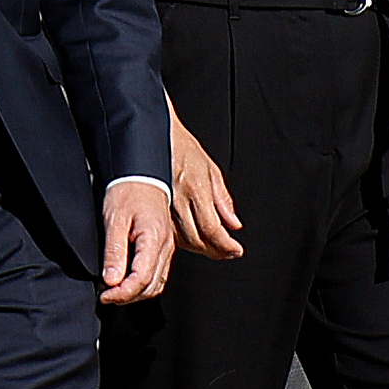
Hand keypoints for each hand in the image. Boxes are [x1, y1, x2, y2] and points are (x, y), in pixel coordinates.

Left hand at [100, 179, 174, 304]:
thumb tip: (111, 280)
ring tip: (113, 291)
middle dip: (127, 297)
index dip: (121, 293)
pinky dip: (142, 285)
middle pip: (150, 287)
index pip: (141, 279)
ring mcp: (166, 249)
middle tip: (105, 296)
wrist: (142, 175)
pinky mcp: (163, 249)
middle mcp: (164, 247)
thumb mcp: (114, 220)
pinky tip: (125, 281)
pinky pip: (157, 275)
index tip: (104, 295)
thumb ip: (114, 252)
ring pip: (156, 284)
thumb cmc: (129, 192)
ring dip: (135, 293)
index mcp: (153, 239)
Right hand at [168, 116, 241, 259]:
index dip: (226, 245)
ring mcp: (163, 207)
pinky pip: (169, 234)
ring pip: (182, 241)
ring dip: (201, 250)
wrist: (154, 136)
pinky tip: (192, 241)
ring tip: (214, 250)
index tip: (236, 250)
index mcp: (195, 188)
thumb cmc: (181, 147)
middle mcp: (177, 201)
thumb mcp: (210, 168)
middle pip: (197, 240)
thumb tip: (234, 224)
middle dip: (216, 252)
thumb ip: (223, 199)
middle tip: (228, 253)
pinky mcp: (152, 210)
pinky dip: (183, 243)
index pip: (212, 228)